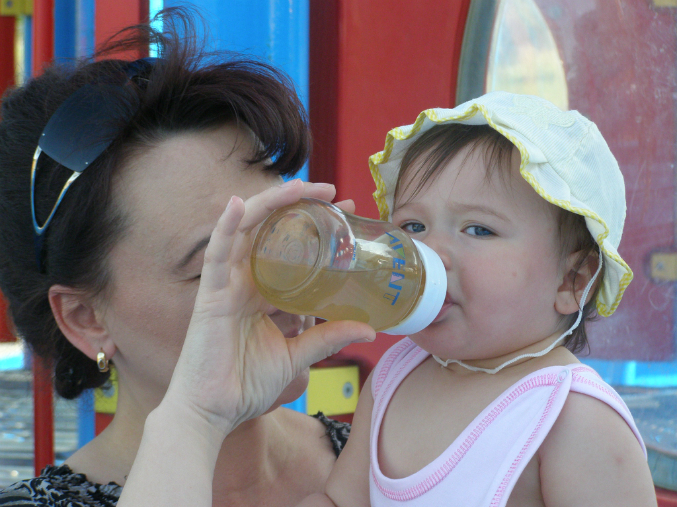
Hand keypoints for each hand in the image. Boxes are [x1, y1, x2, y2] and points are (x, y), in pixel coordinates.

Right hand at [164, 180, 374, 435]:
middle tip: (334, 192)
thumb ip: (328, 337)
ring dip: (271, 204)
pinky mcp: (210, 296)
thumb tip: (370, 329)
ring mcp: (225, 284)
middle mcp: (243, 280)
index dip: (315, 226)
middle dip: (298, 205)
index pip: (289, 246)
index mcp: (261, 292)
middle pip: (270, 229)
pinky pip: (216, 255)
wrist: (214, 413)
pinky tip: (236, 203)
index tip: (347, 213)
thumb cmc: (246, 384)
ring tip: (301, 186)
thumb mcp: (297, 356)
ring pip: (245, 230)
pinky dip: (225, 227)